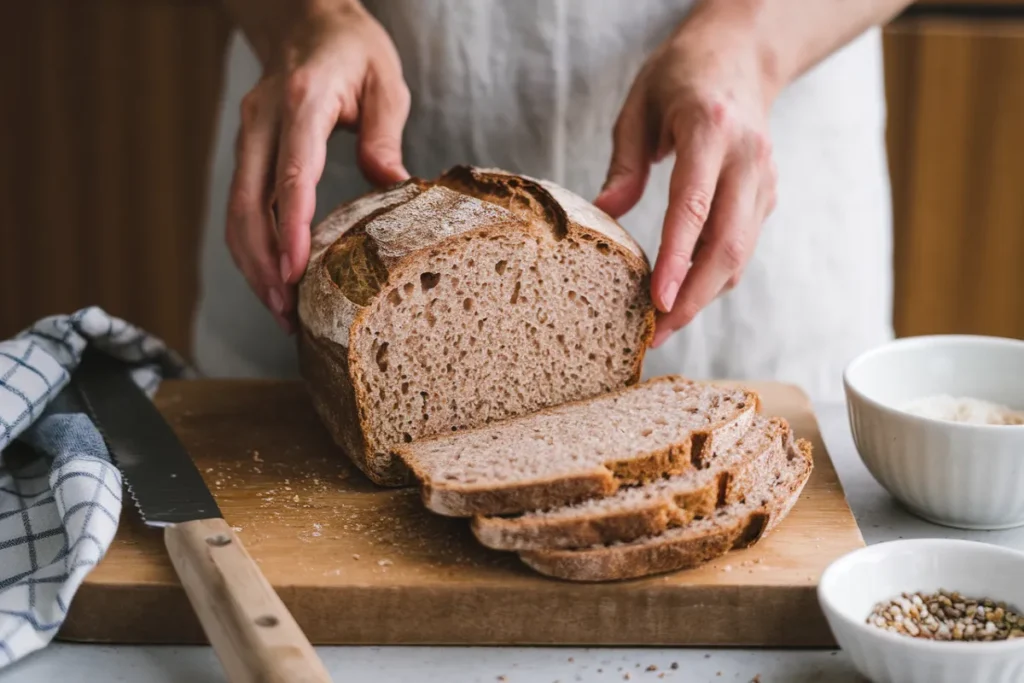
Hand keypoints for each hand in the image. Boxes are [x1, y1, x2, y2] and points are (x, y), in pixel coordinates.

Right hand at [226, 1, 410, 332]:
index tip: (295, 271)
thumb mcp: (385, 80)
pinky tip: (271, 279)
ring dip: (253, 265)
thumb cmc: (352, 49)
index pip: (291, 175)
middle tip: (286, 311)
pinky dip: (252, 247)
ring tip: (279, 310)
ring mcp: (248, 135)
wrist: (305, 20)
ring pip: (237, 211)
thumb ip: (386, 133)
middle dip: (264, 264)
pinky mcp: (246, 150)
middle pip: (250, 204)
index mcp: (302, 101)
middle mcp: (263, 120)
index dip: (292, 228)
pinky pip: (242, 206)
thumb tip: (393, 185)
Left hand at [594, 4, 779, 348]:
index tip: (657, 301)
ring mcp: (763, 178)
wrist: (743, 53)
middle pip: (728, 245)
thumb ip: (624, 163)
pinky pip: (742, 246)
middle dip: (693, 298)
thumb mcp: (638, 105)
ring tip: (662, 324)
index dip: (677, 260)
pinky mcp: (767, 194)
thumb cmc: (681, 76)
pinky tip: (683, 292)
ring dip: (703, 295)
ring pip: (740, 254)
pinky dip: (714, 275)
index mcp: (710, 129)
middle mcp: (747, 157)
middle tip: (656, 333)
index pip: (694, 206)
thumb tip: (606, 214)